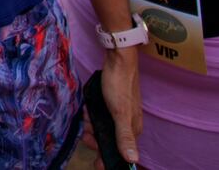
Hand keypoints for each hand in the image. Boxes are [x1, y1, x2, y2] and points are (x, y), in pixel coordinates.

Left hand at [96, 49, 141, 167]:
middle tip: (85, 132)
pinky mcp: (111, 102)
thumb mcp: (120, 112)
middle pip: (109, 139)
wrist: (118, 58)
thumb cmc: (120, 85)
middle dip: (95, 137)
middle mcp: (127, 122)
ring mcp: (119, 112)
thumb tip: (133, 160)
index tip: (95, 162)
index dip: (107, 156)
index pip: (120, 151)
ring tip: (85, 116)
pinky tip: (86, 108)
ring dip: (91, 124)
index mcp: (133, 129)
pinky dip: (91, 113)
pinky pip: (99, 114)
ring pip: (102, 126)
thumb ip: (124, 136)